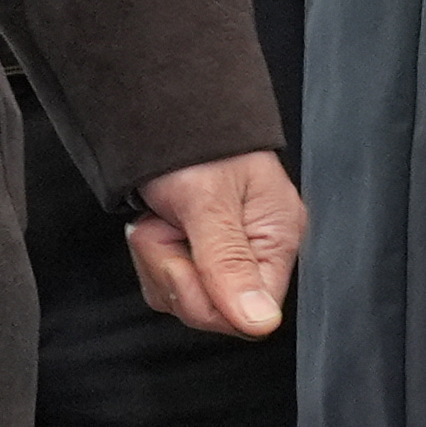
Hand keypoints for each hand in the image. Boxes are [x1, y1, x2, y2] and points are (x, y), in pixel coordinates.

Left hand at [126, 152, 302, 337]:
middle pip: (214, 311)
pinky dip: (149, 255)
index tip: (187, 262)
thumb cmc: (193, 138)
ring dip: (157, 260)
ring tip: (161, 219)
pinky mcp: (192, 252)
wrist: (156, 105)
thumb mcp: (208, 201)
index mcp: (276, 239)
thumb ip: (230, 263)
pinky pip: (164, 282)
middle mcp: (254, 252)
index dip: (213, 300)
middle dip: (177, 274)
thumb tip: (260, 321)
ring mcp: (221, 254)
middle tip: (169, 230)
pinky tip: (156, 224)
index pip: (254, 312)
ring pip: (182, 298)